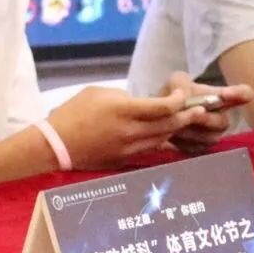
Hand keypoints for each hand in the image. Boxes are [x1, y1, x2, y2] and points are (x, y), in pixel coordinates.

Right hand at [46, 86, 211, 169]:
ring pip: (163, 139)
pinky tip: (164, 134)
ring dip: (176, 129)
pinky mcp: (124, 159)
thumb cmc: (72, 113)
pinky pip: (150, 149)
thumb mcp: (97, 93)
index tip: (182, 95)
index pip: (163, 106)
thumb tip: (140, 103)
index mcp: (123, 110)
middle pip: (169, 124)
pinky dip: (161, 140)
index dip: (179, 100)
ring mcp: (128, 148)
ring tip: (184, 121)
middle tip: (198, 109)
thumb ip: (124, 97)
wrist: (55, 145)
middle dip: (186, 116)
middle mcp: (130, 131)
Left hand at [162, 72, 250, 154]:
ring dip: (191, 131)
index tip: (225, 94)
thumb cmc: (173, 95)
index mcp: (222, 97)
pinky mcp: (201, 149)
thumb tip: (183, 93)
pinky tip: (172, 136)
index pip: (244, 93)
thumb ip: (180, 85)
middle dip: (205, 119)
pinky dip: (183, 142)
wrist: (160, 115)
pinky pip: (197, 149)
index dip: (239, 94)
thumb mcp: (174, 83)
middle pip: (223, 122)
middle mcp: (222, 117)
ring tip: (174, 125)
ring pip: (210, 138)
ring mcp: (214, 135)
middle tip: (189, 115)